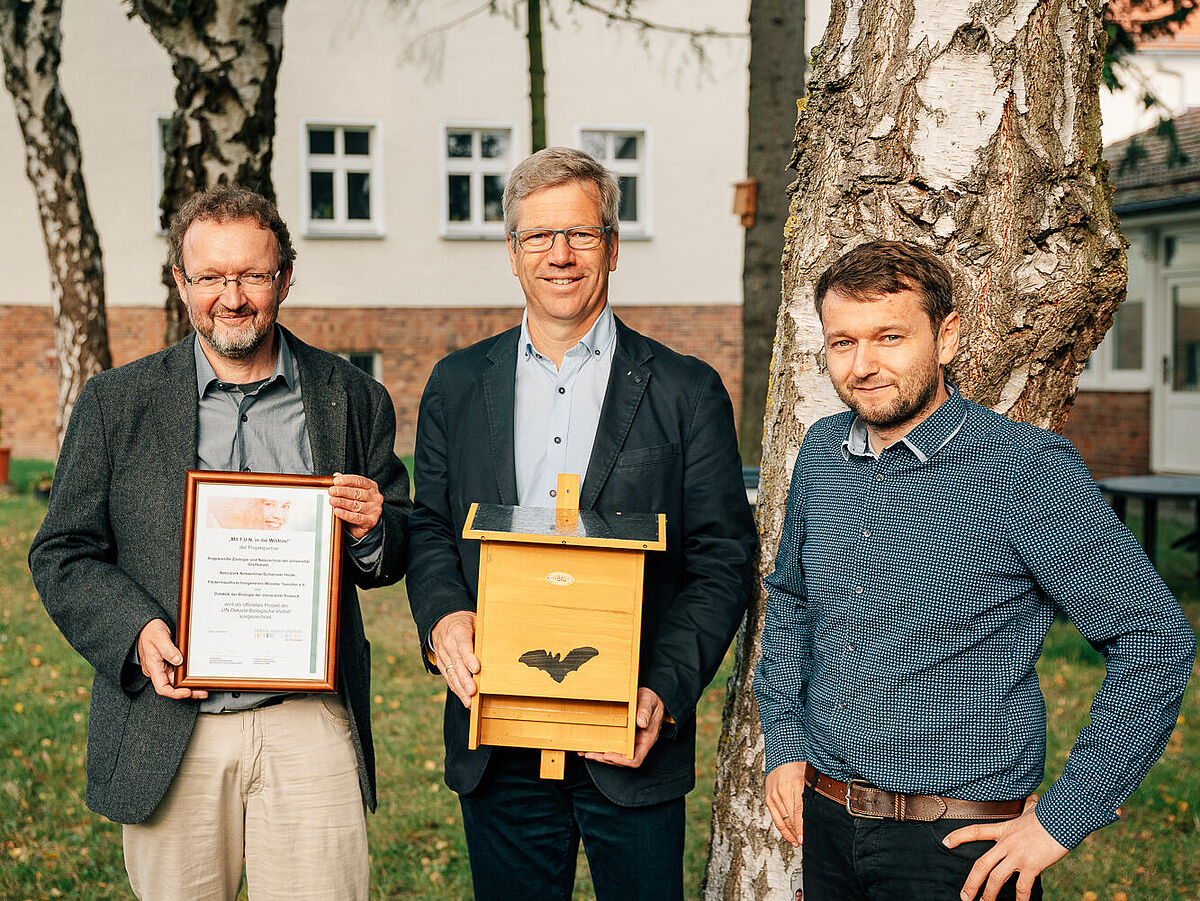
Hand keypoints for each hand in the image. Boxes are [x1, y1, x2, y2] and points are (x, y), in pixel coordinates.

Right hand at [137, 619, 207, 699]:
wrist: (147, 626)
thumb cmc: (150, 631)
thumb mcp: (159, 638)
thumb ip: (169, 650)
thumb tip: (178, 661)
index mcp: (153, 667)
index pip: (162, 687)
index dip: (175, 693)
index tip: (187, 692)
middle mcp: (157, 670)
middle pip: (172, 686)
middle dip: (187, 691)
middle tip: (201, 692)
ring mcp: (163, 667)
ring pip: (176, 681)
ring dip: (188, 685)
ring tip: (202, 688)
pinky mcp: (168, 663)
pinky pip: (178, 673)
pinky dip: (186, 676)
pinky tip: (195, 677)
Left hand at [328, 473, 382, 539]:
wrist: (366, 523)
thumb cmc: (360, 505)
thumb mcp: (355, 492)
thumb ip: (347, 484)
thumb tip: (337, 476)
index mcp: (372, 487)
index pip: (360, 481)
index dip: (347, 480)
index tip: (336, 480)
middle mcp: (375, 498)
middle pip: (358, 493)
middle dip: (342, 491)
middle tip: (331, 491)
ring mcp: (374, 510)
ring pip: (356, 505)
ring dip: (342, 502)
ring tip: (332, 500)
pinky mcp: (370, 521)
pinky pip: (356, 517)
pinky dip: (345, 514)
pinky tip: (337, 511)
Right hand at [430, 611, 479, 708]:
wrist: (442, 622)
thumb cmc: (465, 623)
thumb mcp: (475, 621)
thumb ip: (484, 633)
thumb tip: (501, 644)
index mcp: (458, 631)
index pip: (463, 646)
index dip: (469, 658)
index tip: (477, 669)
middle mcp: (448, 644)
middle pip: (457, 664)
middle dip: (465, 679)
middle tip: (472, 691)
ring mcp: (443, 655)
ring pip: (451, 674)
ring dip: (460, 689)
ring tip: (469, 701)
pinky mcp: (441, 664)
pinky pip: (448, 678)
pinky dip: (457, 689)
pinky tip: (465, 699)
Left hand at [582, 687, 663, 767]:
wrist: (651, 697)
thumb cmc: (652, 700)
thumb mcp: (649, 701)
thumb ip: (645, 711)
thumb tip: (641, 722)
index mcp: (647, 739)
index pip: (635, 759)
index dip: (621, 761)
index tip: (608, 754)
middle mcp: (638, 743)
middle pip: (622, 759)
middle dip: (605, 758)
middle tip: (591, 754)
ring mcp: (630, 740)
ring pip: (616, 754)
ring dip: (601, 755)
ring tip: (586, 752)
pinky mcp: (624, 735)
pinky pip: (613, 744)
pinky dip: (601, 746)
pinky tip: (590, 744)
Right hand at [765, 760, 805, 846]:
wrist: (782, 754)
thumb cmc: (799, 764)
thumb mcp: (809, 777)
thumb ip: (812, 794)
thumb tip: (821, 812)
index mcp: (795, 784)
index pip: (798, 811)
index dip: (801, 828)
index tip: (803, 840)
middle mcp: (782, 791)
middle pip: (789, 818)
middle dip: (796, 833)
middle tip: (804, 843)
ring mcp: (773, 795)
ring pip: (781, 820)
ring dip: (789, 833)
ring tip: (796, 843)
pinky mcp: (769, 798)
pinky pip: (775, 817)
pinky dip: (781, 828)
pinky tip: (788, 835)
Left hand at [944, 796, 1068, 900]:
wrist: (1061, 818)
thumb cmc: (1049, 813)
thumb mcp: (1032, 808)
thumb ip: (1028, 807)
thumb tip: (1033, 799)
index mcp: (1003, 830)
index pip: (975, 831)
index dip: (958, 836)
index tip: (945, 842)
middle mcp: (1006, 844)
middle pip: (981, 865)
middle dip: (971, 883)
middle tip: (965, 896)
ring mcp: (1018, 856)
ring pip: (996, 878)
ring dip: (989, 894)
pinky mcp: (1032, 866)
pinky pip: (1022, 887)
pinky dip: (1020, 900)